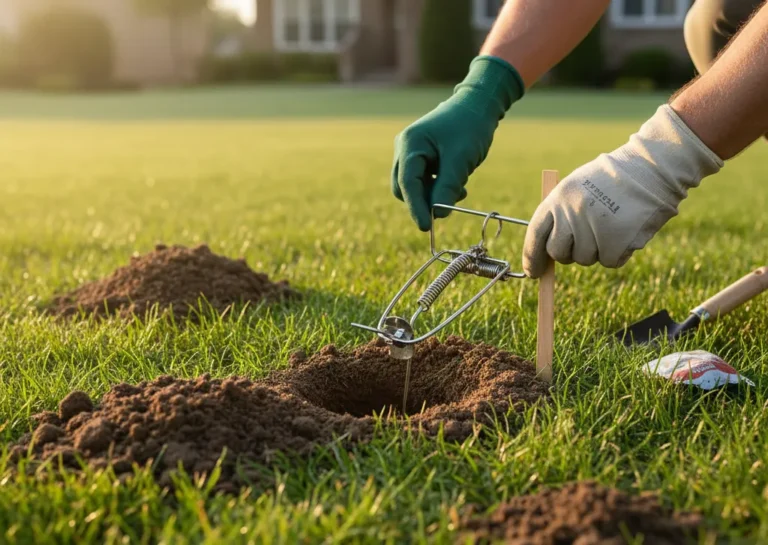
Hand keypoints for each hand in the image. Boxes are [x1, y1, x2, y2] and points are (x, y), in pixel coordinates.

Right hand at [392, 56, 524, 230]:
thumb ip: (447, 188)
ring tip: (460, 190)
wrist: (478, 104)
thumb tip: (437, 215)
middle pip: (405, 188)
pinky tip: (457, 186)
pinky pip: (424, 181)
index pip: (407, 183)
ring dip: (434, 195)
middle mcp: (405, 148)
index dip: (416, 207)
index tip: (426, 227)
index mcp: (410, 144)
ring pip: (415, 186)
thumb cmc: (470, 126)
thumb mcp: (461, 159)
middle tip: (448, 207)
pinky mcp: (421, 157)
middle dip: (424, 201)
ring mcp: (411, 152)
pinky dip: (438, 188)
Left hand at [523, 105, 723, 277]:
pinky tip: (626, 231)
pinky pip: (609, 261)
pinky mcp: (615, 242)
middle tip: (585, 240)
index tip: (534, 272)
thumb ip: (560, 216)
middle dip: (568, 254)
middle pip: (558, 253)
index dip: (532, 257)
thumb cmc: (612, 180)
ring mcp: (592, 229)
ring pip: (585, 259)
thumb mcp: (577, 187)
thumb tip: (547, 253)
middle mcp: (571, 214)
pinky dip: (618, 252)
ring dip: (597, 250)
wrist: (651, 168)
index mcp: (557, 199)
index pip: (535, 235)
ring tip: (611, 223)